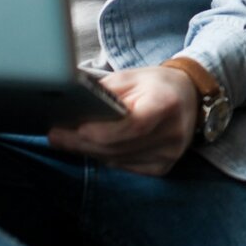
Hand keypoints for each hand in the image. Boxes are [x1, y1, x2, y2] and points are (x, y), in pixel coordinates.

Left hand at [48, 66, 196, 175]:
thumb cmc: (155, 84)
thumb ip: (103, 92)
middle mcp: (173, 133)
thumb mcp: (129, 77)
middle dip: (82, 143)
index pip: (133, 126)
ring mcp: (170, 153)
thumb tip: (69, 105)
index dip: (101, 131)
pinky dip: (106, 157)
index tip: (73, 128)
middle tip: (55, 136)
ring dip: (90, 152)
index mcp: (166, 104)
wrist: (189, 97)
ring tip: (67, 140)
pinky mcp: (164, 167)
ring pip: (118, 160)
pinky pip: (125, 167)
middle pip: (119, 147)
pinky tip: (94, 147)